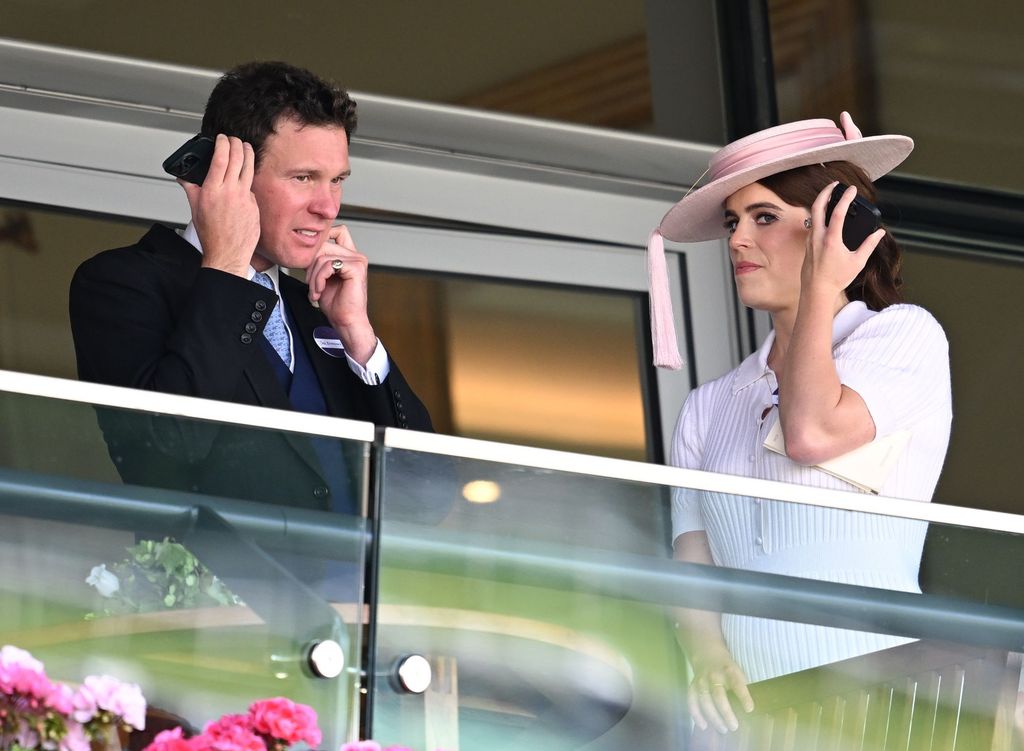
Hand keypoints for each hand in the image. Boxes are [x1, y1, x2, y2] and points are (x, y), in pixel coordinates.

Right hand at [179, 134, 259, 277]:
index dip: (223, 143)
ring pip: (249, 169)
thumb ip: (190, 189)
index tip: (222, 138)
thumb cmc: (211, 235)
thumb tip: (183, 178)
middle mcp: (231, 192)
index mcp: (213, 190)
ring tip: (247, 147)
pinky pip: (251, 188)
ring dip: (248, 154)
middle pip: (238, 158)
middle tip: (235, 140)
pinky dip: (247, 181)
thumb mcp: (195, 208)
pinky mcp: (255, 206)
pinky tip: (245, 179)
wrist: (227, 254)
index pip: (220, 157)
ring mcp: (245, 198)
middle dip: (237, 144)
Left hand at [307, 224, 377, 364]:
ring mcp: (358, 261)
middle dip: (311, 264)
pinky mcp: (356, 268)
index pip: (337, 232)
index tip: (310, 260)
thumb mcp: (322, 277)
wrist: (346, 321)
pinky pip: (328, 265)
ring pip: (323, 256)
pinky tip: (320, 290)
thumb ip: (318, 261)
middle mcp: (356, 256)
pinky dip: (319, 278)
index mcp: (350, 256)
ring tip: (315, 290)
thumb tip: (305, 250)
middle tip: (310, 282)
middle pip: (324, 245)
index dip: (321, 240)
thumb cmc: (336, 304)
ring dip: (313, 276)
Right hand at [687, 645, 753, 733]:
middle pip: (718, 696)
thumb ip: (741, 687)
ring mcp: (701, 681)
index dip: (743, 697)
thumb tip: (748, 711)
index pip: (737, 684)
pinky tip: (704, 726)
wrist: (707, 654)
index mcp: (729, 671)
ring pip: (704, 701)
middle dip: (726, 713)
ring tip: (723, 730)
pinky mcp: (693, 686)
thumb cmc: (727, 668)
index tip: (749, 710)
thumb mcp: (737, 672)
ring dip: (713, 717)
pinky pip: (692, 701)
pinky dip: (696, 715)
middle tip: (734, 727)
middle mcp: (714, 676)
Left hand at [803, 181, 884, 295]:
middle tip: (835, 184)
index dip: (845, 197)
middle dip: (826, 192)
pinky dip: (819, 215)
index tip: (852, 189)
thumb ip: (869, 245)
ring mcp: (810, 240)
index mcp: (831, 240)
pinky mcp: (807, 244)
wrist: (816, 291)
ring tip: (832, 196)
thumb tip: (880, 233)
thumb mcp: (858, 262)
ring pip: (813, 215)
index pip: (838, 212)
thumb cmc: (837, 279)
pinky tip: (827, 215)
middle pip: (817, 206)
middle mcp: (817, 237)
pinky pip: (812, 224)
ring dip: (822, 202)